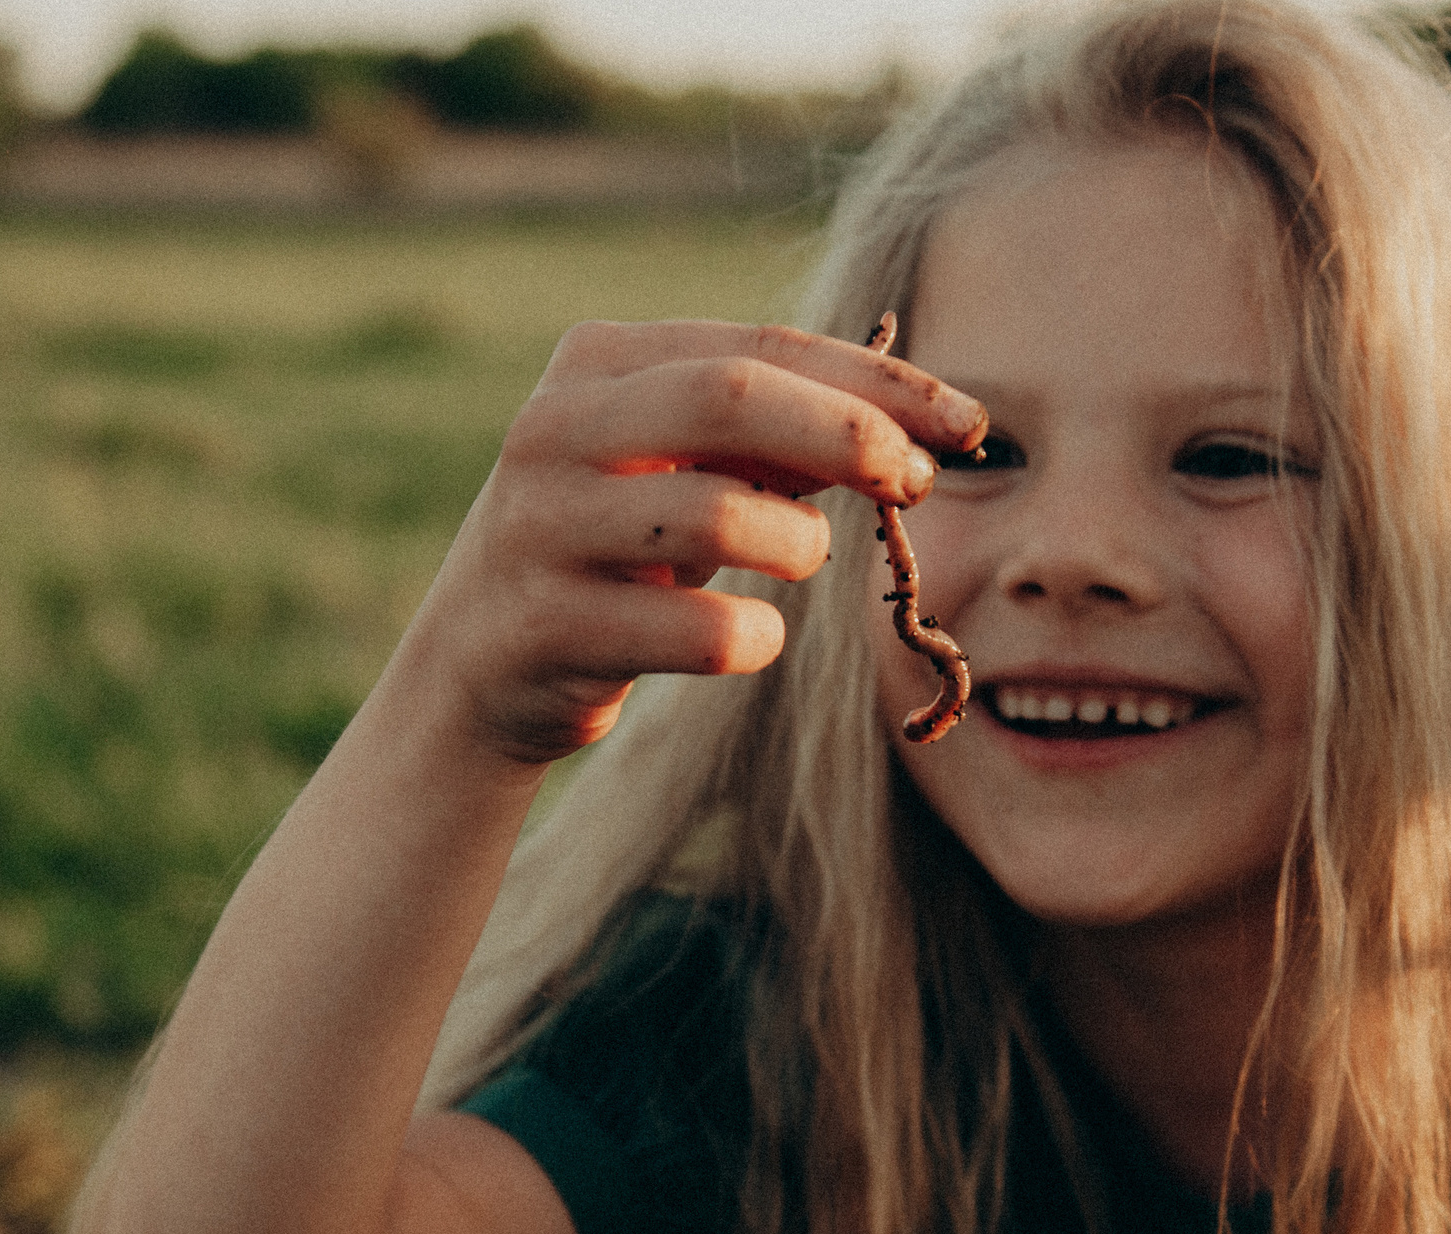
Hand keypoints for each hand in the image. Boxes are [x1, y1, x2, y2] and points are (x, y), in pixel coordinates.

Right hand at [401, 319, 987, 764]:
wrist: (479, 669)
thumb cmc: (617, 553)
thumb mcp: (682, 471)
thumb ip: (774, 438)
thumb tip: (915, 431)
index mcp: (598, 363)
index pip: (762, 347)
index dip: (879, 383)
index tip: (972, 424)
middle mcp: (555, 428)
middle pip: (732, 397)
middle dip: (848, 434)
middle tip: (916, 482)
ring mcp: (540, 527)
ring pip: (719, 515)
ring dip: (796, 545)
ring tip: (793, 562)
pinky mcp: (544, 627)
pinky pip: (698, 630)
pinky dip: (753, 637)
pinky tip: (747, 637)